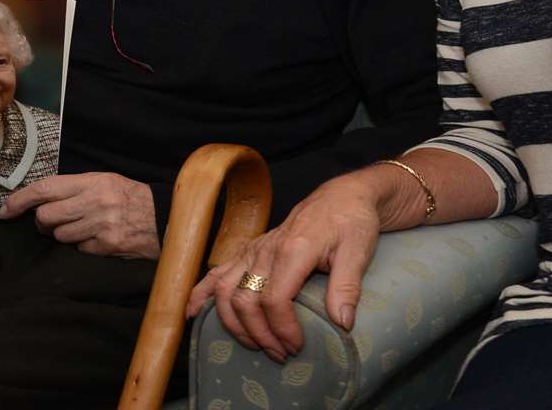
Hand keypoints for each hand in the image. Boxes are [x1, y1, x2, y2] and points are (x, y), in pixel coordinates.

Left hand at [0, 172, 158, 258]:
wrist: (165, 217)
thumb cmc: (130, 197)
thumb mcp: (104, 181)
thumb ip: (74, 188)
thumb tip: (39, 200)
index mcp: (91, 181)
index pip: (44, 189)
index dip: (19, 200)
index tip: (5, 211)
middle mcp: (94, 201)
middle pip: (46, 216)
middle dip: (42, 223)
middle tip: (49, 223)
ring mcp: (101, 225)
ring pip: (60, 236)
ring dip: (63, 235)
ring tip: (79, 229)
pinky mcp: (108, 246)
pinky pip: (79, 250)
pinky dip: (82, 247)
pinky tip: (95, 239)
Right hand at [188, 168, 391, 361]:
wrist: (342, 196)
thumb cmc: (351, 222)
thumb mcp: (358, 252)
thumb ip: (347, 287)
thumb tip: (343, 323)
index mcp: (293, 249)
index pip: (274, 298)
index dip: (281, 328)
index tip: (296, 346)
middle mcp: (266, 249)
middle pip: (244, 299)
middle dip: (259, 334)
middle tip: (281, 355)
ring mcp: (253, 250)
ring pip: (225, 291)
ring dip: (234, 324)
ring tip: (255, 345)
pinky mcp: (248, 251)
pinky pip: (216, 273)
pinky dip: (201, 295)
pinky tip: (193, 314)